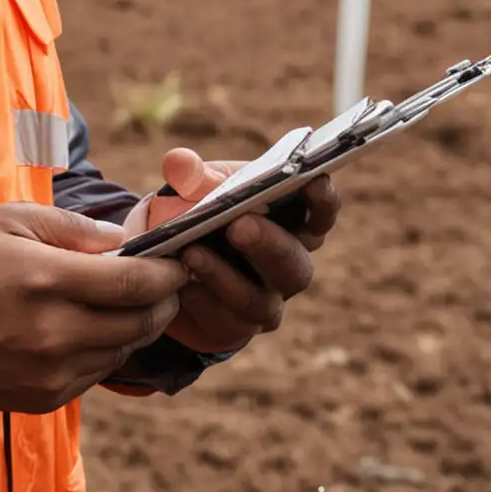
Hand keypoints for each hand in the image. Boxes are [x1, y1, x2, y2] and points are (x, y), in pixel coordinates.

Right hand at [0, 202, 189, 412]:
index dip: (168, 272)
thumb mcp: (10, 220)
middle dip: (164, 300)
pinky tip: (94, 328)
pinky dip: (107, 349)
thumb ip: (71, 227)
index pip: (133, 282)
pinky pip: (96, 373)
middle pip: (138, 322)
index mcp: (45, 279)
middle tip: (169, 283)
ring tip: (132, 302)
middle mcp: (53, 332)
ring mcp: (50, 371)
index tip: (181, 261)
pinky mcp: (44, 396)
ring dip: (137, 326)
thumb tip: (122, 240)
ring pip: (122, 350)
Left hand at [124, 147, 340, 354]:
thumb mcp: (194, 187)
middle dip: (268, 244)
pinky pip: (225, 322)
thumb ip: (191, 174)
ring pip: (259, 301)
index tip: (313, 180)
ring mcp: (266, 301)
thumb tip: (180, 163)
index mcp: (289, 223)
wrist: (168, 262)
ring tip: (192, 253)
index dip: (322, 201)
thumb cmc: (197, 212)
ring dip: (224, 276)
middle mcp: (287, 266)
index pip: (319, 214)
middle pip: (295, 263)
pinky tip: (180, 284)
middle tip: (239, 226)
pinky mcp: (236, 327)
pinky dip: (201, 299)